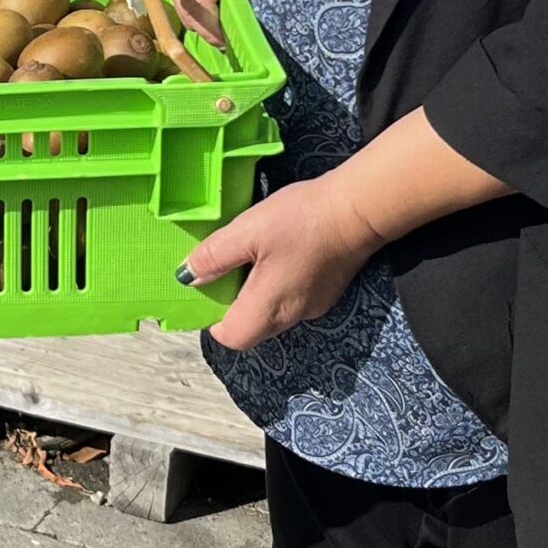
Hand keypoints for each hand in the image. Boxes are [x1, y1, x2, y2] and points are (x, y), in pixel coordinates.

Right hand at [161, 0, 246, 36]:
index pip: (198, 5)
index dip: (215, 28)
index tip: (234, 42)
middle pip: (186, 10)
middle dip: (208, 29)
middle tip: (234, 42)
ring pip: (180, 1)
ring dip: (201, 16)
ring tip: (227, 27)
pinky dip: (194, 0)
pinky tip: (214, 3)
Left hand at [182, 171, 381, 352]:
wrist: (359, 210)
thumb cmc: (302, 220)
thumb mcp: (246, 232)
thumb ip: (214, 257)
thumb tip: (188, 277)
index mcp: (268, 308)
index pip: (232, 337)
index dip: (213, 319)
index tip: (208, 288)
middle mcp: (291, 317)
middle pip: (251, 329)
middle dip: (233, 306)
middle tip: (228, 268)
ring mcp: (312, 307)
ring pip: (271, 315)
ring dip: (255, 295)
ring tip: (253, 258)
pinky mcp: (326, 294)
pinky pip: (291, 300)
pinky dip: (277, 286)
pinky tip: (280, 255)